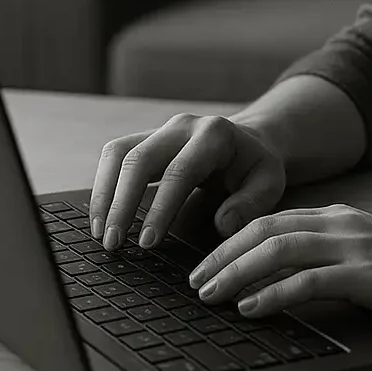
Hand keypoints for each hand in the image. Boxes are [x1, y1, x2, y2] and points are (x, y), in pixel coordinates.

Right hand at [89, 113, 286, 252]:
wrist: (247, 141)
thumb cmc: (256, 166)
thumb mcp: (270, 182)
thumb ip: (252, 203)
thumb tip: (224, 225)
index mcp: (215, 135)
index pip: (180, 171)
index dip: (160, 207)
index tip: (147, 242)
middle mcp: (183, 126)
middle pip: (139, 159)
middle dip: (121, 203)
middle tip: (113, 243)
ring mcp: (160, 129)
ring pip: (118, 154)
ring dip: (104, 195)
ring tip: (101, 235)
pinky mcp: (144, 138)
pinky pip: (113, 157)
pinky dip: (102, 187)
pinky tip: (101, 218)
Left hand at [188, 204, 371, 318]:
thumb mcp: (366, 247)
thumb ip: (329, 248)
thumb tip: (280, 270)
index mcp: (339, 215)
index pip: (272, 219)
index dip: (232, 239)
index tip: (206, 262)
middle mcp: (341, 223)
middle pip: (266, 229)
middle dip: (223, 254)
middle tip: (194, 280)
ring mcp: (353, 246)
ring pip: (279, 250)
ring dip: (237, 272)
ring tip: (210, 295)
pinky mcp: (365, 274)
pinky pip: (307, 281)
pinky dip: (272, 294)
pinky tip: (251, 308)